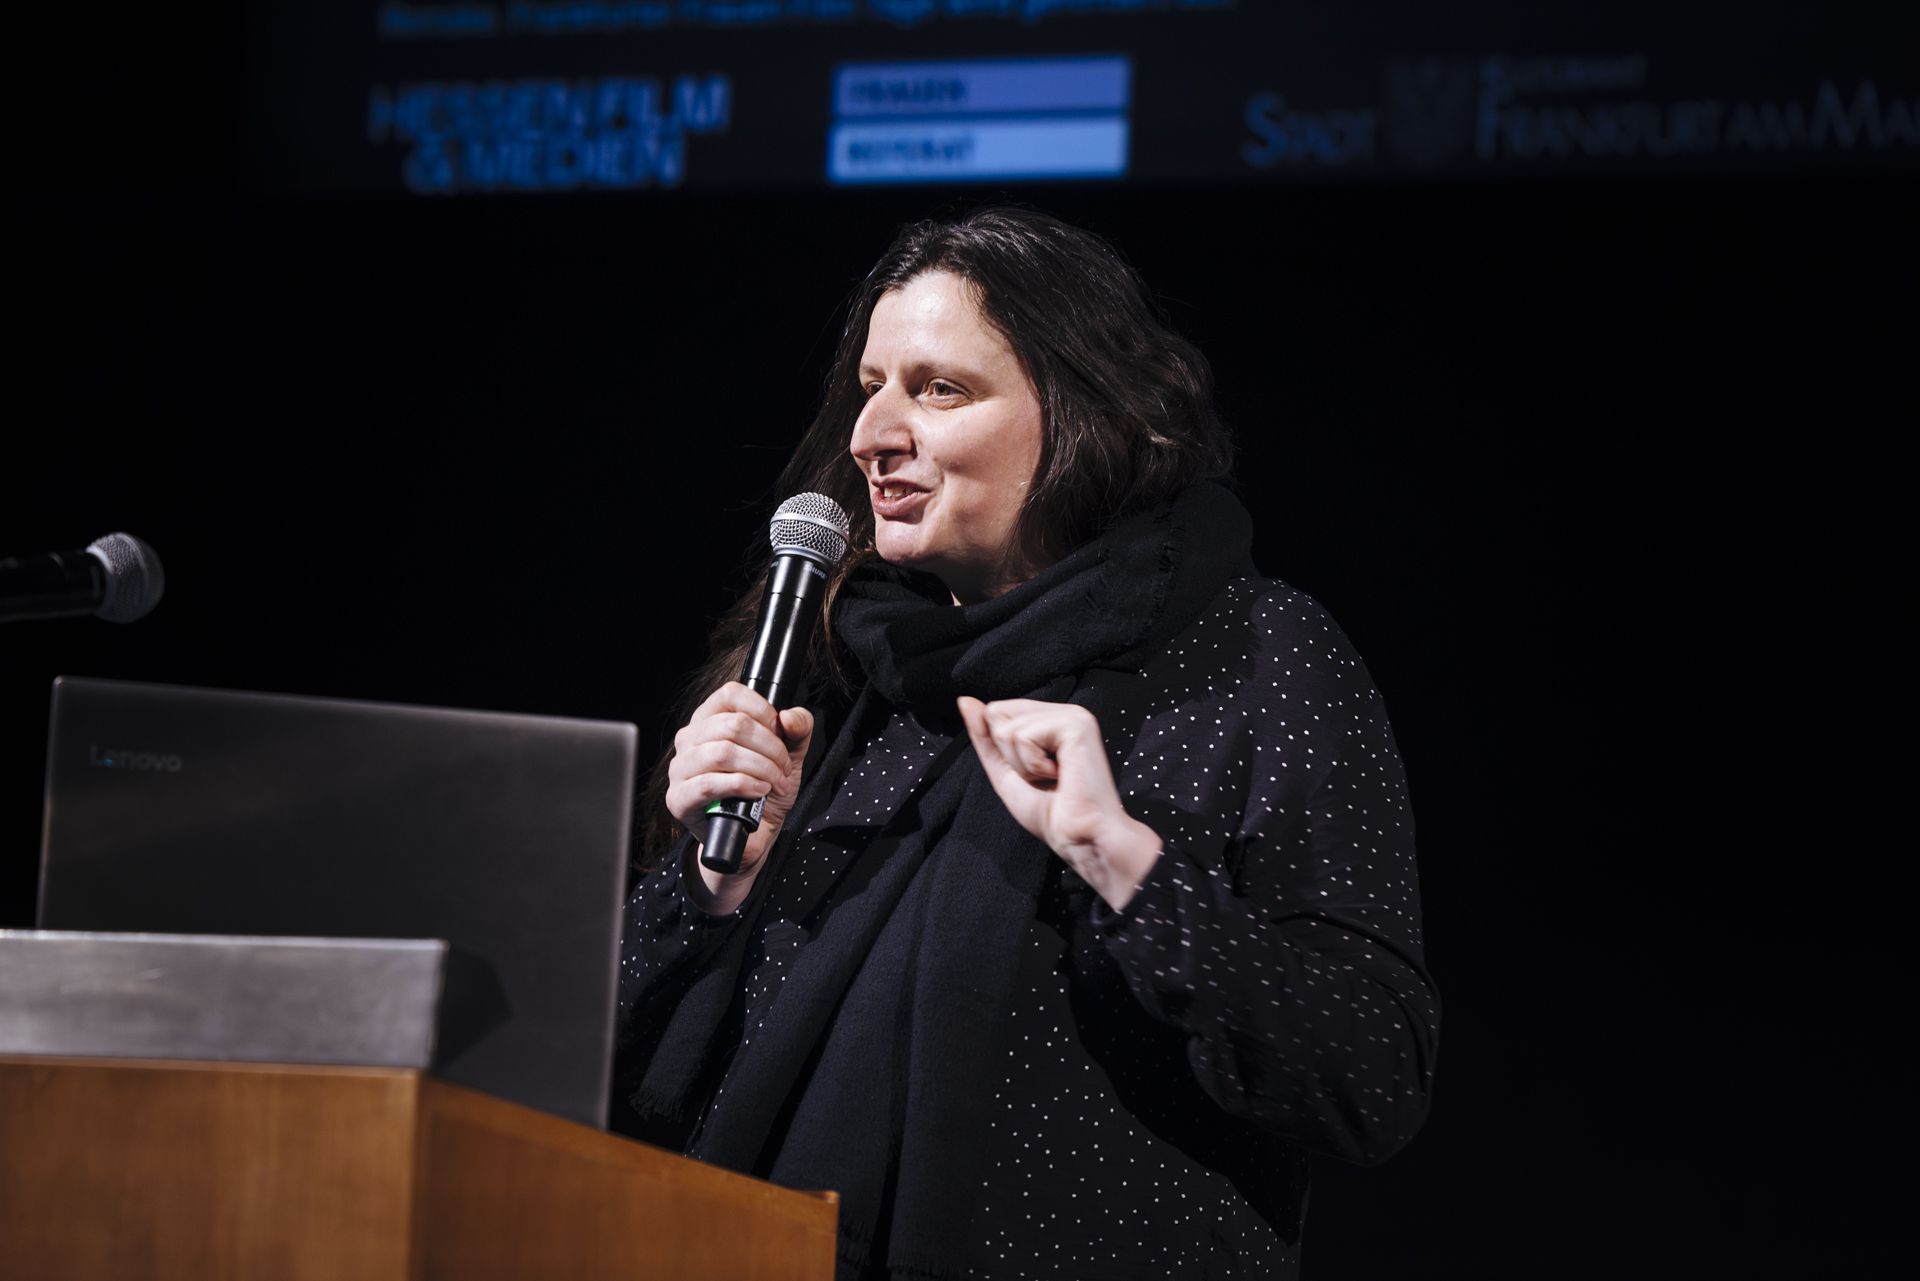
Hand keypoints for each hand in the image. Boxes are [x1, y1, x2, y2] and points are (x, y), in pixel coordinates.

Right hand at [666, 682, 813, 913]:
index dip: (763, 711)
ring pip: (722, 752)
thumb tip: (789, 717)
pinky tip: (758, 792)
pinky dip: (742, 785)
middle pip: (733, 724)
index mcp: (710, 719)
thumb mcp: (790, 756)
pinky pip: (709, 784)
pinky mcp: (679, 798)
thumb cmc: (762, 791)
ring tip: (774, 782)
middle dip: (770, 748)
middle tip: (784, 768)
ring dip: (760, 768)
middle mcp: (690, 739)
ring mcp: (680, 768)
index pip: (731, 694)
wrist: (751, 836)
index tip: (780, 733)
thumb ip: (798, 730)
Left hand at [957, 696, 1160, 910]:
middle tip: (1043, 776)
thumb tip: (965, 701)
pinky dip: (1032, 765)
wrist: (1079, 836)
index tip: (1034, 773)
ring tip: (1052, 777)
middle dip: (1008, 755)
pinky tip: (1060, 774)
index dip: (1001, 749)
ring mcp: (1071, 716)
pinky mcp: (1076, 724)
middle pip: (996, 713)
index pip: (997, 712)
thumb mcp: (1005, 771)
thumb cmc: (1051, 813)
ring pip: (1006, 728)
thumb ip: (985, 736)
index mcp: (1050, 720)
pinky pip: (1023, 736)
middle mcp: (1063, 712)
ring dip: (1022, 765)